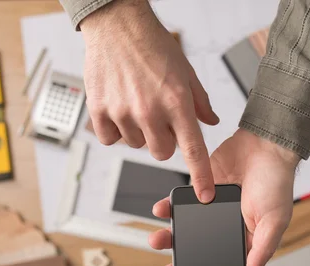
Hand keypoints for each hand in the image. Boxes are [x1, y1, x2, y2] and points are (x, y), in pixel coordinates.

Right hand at [81, 0, 219, 202]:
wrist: (117, 25)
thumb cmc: (153, 45)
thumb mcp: (186, 72)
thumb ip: (200, 102)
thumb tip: (210, 122)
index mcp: (177, 102)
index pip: (192, 149)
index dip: (200, 177)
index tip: (204, 195)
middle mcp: (150, 111)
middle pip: (162, 153)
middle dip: (163, 141)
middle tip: (159, 118)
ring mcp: (123, 112)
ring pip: (136, 145)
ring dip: (139, 132)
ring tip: (136, 104)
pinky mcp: (99, 110)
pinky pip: (110, 139)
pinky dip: (115, 130)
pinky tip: (119, 109)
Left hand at [149, 129, 299, 265]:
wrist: (266, 144)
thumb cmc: (277, 182)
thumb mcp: (274, 221)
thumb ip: (262, 251)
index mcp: (244, 239)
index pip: (220, 264)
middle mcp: (224, 227)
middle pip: (197, 250)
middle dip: (178, 263)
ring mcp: (209, 209)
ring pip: (184, 228)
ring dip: (168, 236)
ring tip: (157, 240)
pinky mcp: (199, 189)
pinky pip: (180, 202)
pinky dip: (168, 207)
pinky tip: (161, 211)